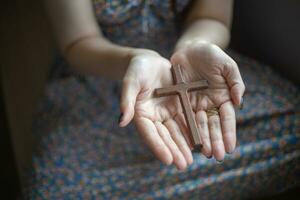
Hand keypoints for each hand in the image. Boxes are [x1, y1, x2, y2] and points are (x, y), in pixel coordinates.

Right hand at [119, 50, 194, 169]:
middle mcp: (155, 117)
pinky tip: (199, 143)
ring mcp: (167, 113)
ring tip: (191, 160)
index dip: (158, 146)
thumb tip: (121, 122)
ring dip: (183, 146)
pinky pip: (186, 120)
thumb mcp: (131, 81)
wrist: (150, 61)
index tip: (167, 160)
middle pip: (164, 136)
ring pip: (176, 132)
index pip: (149, 133)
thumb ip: (127, 100)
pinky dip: (192, 132)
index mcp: (141, 114)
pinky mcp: (178, 107)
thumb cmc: (137, 69)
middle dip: (174, 151)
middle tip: (183, 165)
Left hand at [171, 41, 244, 160]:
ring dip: (202, 139)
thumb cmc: (211, 55)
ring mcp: (194, 105)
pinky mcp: (181, 102)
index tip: (230, 147)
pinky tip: (188, 142)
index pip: (227, 118)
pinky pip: (183, 117)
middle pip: (213, 125)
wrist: (189, 49)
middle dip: (216, 141)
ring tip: (204, 153)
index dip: (228, 133)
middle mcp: (209, 104)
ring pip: (199, 125)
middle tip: (217, 156)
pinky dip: (186, 130)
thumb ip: (235, 82)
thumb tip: (239, 102)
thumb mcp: (227, 65)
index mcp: (223, 97)